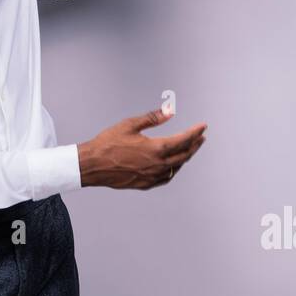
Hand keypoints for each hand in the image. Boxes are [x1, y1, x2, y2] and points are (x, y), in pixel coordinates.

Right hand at [76, 106, 207, 189]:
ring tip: (189, 149)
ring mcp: (152, 176)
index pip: (184, 140)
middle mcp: (157, 165)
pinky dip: (173, 170)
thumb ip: (152, 118)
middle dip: (195, 145)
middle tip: (201, 137)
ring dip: (185, 157)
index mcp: (156, 149)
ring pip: (176, 168)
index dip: (195, 132)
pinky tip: (173, 166)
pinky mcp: (145, 184)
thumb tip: (170, 111)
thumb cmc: (108, 143)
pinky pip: (166, 178)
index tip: (203, 126)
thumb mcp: (130, 125)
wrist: (92, 165)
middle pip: (184, 155)